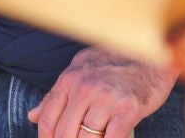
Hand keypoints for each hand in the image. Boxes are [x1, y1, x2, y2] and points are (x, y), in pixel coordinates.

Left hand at [28, 46, 176, 137]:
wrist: (151, 54)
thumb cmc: (115, 62)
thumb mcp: (81, 69)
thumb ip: (56, 94)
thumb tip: (33, 116)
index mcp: (70, 79)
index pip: (47, 119)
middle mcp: (85, 88)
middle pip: (64, 133)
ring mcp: (106, 99)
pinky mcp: (128, 110)